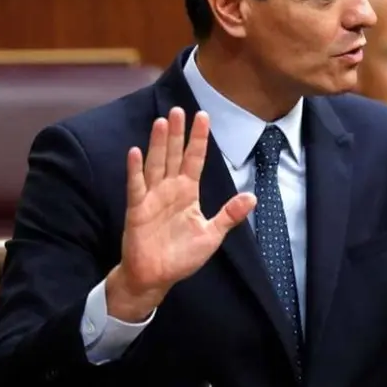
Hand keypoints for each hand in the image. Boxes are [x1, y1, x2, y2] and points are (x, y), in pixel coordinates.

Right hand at [106, 108, 256, 321]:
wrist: (156, 277)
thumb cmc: (181, 256)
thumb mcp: (211, 234)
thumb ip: (229, 215)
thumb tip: (252, 197)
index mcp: (187, 192)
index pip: (195, 159)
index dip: (199, 139)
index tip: (203, 116)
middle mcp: (169, 189)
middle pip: (173, 155)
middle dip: (176, 133)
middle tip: (178, 109)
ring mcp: (152, 198)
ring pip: (155, 164)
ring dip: (157, 144)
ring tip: (161, 122)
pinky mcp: (137, 210)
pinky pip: (136, 186)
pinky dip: (135, 170)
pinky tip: (135, 151)